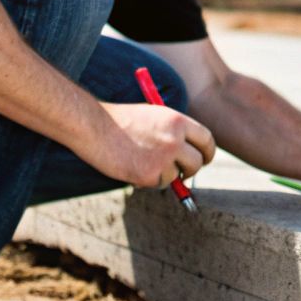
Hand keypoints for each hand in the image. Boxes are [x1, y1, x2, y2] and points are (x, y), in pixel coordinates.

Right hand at [88, 101, 216, 187]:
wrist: (93, 126)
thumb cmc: (121, 120)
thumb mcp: (154, 117)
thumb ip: (174, 132)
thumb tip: (190, 154)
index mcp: (178, 121)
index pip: (206, 140)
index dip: (207, 152)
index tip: (204, 159)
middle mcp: (175, 140)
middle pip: (197, 162)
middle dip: (191, 170)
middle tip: (183, 173)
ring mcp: (163, 158)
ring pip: (176, 175)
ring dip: (164, 174)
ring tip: (142, 159)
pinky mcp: (149, 175)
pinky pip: (158, 183)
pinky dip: (148, 180)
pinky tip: (132, 165)